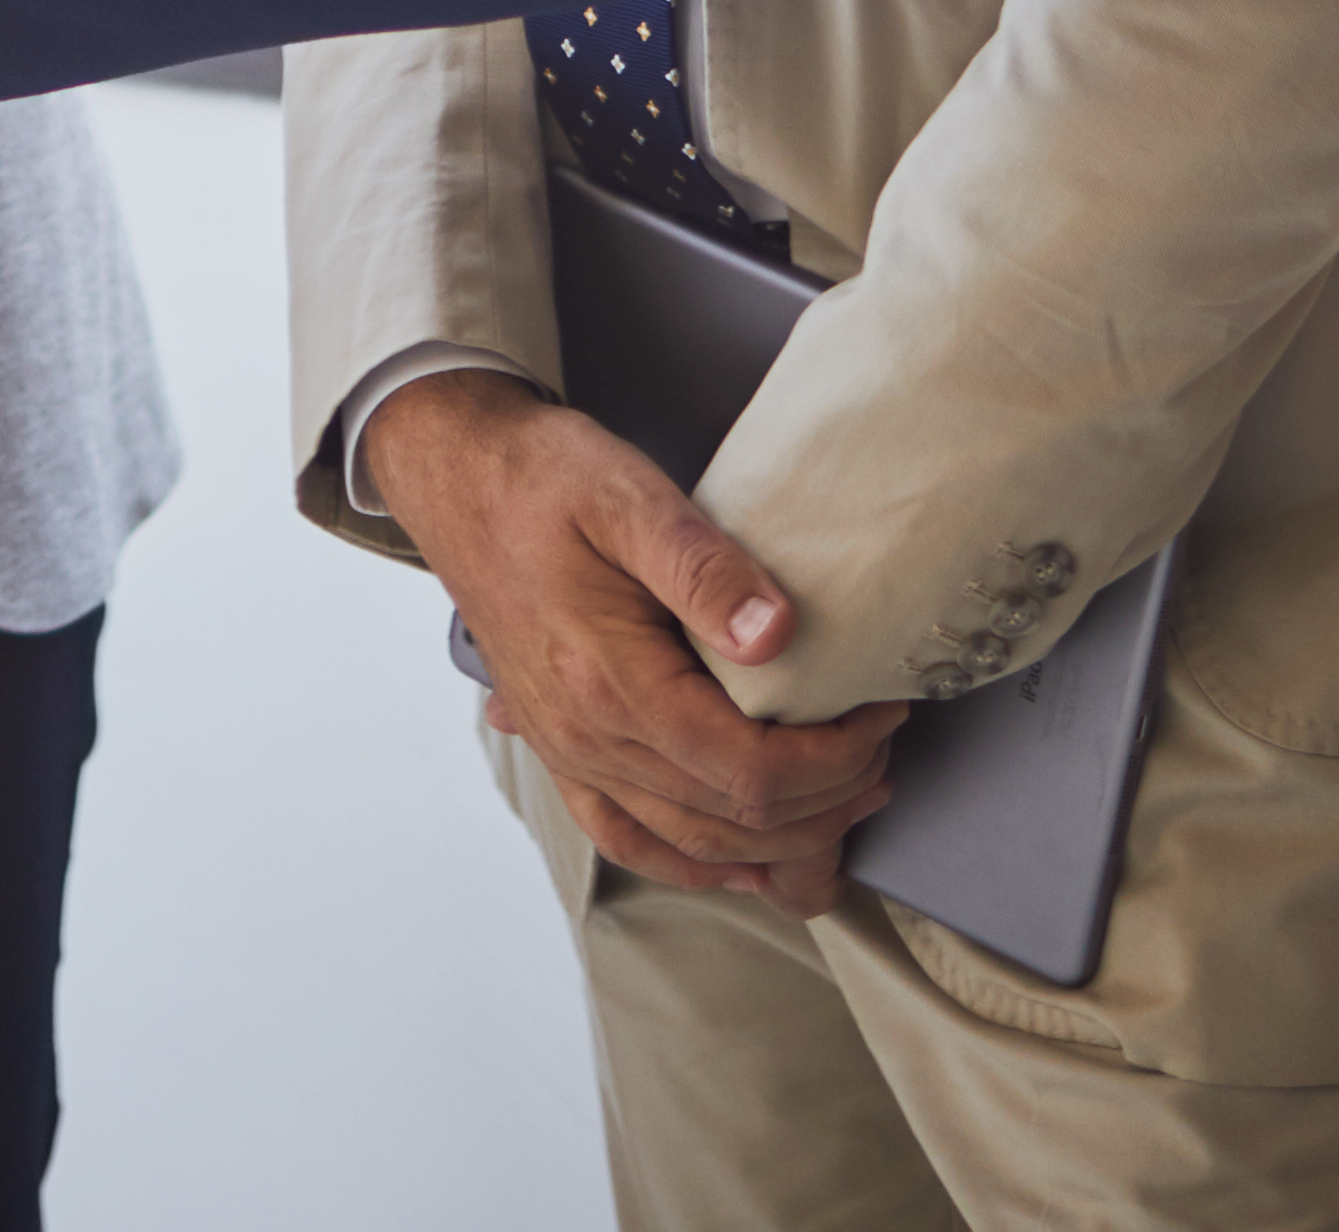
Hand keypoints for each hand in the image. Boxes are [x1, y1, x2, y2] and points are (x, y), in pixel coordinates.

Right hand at [362, 371, 892, 906]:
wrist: (456, 475)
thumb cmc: (543, 478)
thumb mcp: (628, 494)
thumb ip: (703, 567)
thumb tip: (778, 635)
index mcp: (609, 682)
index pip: (748, 769)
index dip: (833, 760)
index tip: (880, 715)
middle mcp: (585, 738)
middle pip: (730, 820)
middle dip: (825, 803)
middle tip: (881, 756)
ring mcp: (568, 752)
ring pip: (688, 845)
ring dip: (776, 843)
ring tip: (841, 806)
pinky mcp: (558, 748)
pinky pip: (629, 838)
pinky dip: (693, 863)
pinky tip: (738, 861)